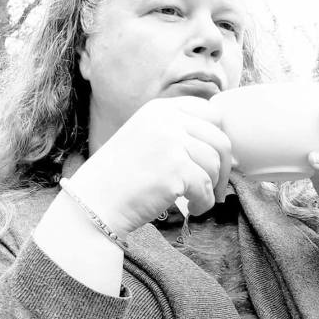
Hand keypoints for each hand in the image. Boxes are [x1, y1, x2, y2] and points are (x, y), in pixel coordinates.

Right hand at [70, 96, 231, 235]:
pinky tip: (192, 209)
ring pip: (215, 165)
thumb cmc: (121, 177)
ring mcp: (172, 142)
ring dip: (212, 188)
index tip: (214, 159)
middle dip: (224, 167)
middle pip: (220, 139)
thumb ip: (177, 131)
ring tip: (197, 199)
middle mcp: (167, 120)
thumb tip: (222, 144)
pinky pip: (207, 188)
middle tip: (218, 187)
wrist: (93, 203)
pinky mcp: (176, 169)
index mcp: (160, 109)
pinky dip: (204, 203)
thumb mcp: (146, 137)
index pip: (210, 112)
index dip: (217, 138)